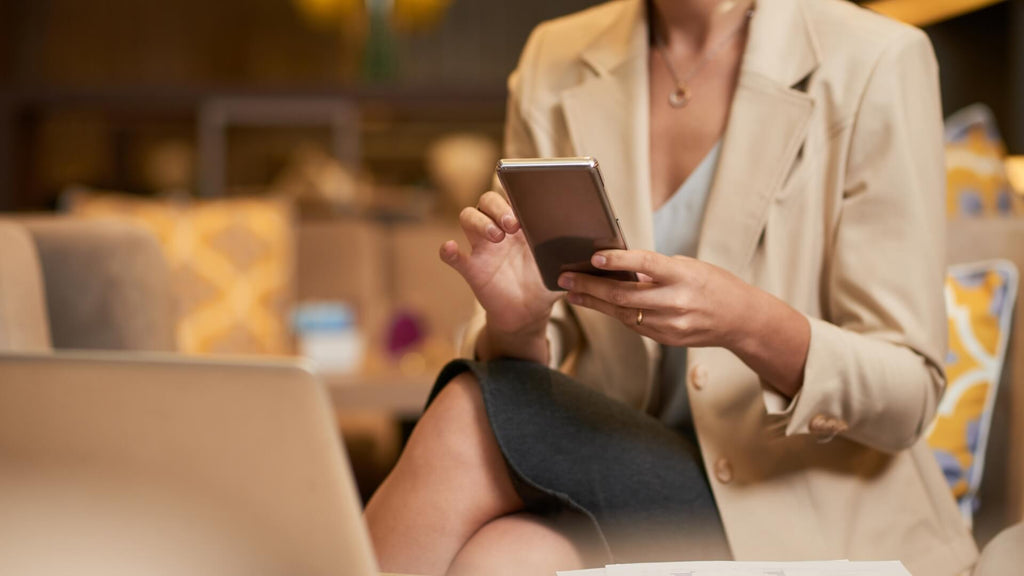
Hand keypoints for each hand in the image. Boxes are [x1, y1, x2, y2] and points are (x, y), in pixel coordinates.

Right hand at [440, 191, 560, 351]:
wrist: (530, 314)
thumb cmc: (546, 283)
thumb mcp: (562, 266)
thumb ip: (572, 253)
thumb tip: (590, 243)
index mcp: (521, 223)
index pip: (510, 194)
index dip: (512, 191)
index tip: (525, 202)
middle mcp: (499, 229)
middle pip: (486, 200)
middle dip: (498, 207)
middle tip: (513, 224)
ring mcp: (483, 248)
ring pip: (468, 217)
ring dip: (479, 222)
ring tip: (496, 237)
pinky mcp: (472, 269)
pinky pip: (454, 257)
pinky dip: (448, 251)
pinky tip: (450, 248)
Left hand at [558, 250, 752, 348]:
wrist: (739, 319)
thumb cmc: (712, 284)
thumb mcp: (687, 267)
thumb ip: (654, 269)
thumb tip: (617, 267)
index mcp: (683, 276)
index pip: (645, 264)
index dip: (618, 260)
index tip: (594, 257)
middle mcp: (676, 302)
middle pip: (624, 295)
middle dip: (590, 287)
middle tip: (566, 278)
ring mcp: (670, 324)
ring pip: (623, 313)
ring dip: (594, 302)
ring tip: (572, 292)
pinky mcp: (666, 339)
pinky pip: (633, 325)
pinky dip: (614, 313)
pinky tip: (597, 304)